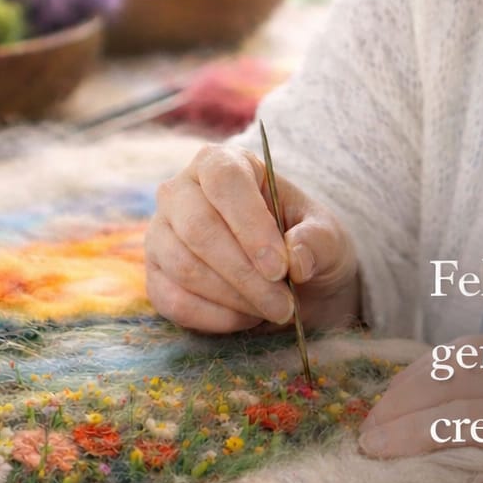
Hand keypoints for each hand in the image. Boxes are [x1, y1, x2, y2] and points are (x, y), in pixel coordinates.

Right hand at [144, 142, 360, 333]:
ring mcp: (161, 234)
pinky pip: (173, 301)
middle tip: (284, 304)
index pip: (225, 181)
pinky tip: (247, 319)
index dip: (251, 225)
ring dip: (234, 299)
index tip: (281, 268)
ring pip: (185, 267)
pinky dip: (215, 318)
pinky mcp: (156, 275)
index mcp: (223, 163)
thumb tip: (297, 260)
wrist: (290, 277)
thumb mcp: (326, 235)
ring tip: (274, 310)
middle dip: (245, 274)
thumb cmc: (304, 241)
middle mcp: (181, 191)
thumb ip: (317, 240)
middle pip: (199, 229)